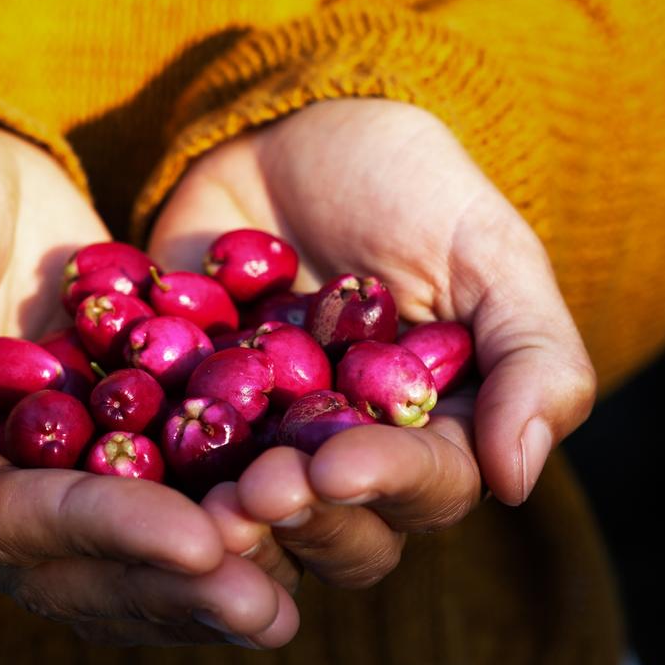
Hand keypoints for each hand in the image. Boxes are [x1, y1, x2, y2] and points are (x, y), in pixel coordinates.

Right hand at [0, 106, 296, 646]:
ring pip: (124, 551)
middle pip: (77, 567)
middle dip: (170, 586)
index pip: (10, 525)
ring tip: (287, 599)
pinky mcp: (98, 438)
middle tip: (266, 607)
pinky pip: (162, 489)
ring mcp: (39, 473)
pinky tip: (294, 521)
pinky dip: (219, 510)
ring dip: (206, 577)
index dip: (106, 534)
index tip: (199, 542)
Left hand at [149, 99, 595, 587]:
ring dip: (233, 523)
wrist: (291, 133)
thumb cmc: (408, 185)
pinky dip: (157, 477)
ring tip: (205, 501)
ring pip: (258, 524)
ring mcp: (266, 444)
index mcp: (436, 431)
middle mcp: (352, 456)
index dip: (386, 485)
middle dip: (304, 517)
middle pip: (342, 532)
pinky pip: (172, 468)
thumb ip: (531, 357)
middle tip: (258, 489)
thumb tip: (517, 481)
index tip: (337, 466)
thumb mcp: (487, 251)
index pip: (427, 486)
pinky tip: (133, 472)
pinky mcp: (188, 419)